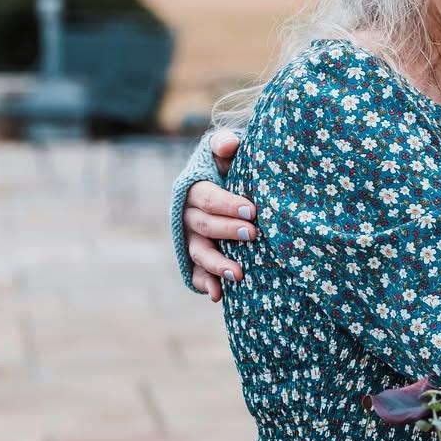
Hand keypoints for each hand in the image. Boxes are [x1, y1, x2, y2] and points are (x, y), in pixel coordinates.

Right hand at [184, 129, 251, 301]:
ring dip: (216, 264)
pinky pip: (196, 273)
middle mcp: (188, 216)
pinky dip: (204, 283)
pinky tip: (217, 294)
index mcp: (194, 189)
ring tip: (238, 273)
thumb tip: (229, 146)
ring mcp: (191, 239)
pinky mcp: (196, 257)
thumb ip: (225, 145)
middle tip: (252, 234)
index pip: (207, 198)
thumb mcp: (226, 153)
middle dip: (227, 230)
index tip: (252, 210)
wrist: (230, 186)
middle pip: (203, 225)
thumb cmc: (231, 167)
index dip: (227, 204)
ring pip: (198, 252)